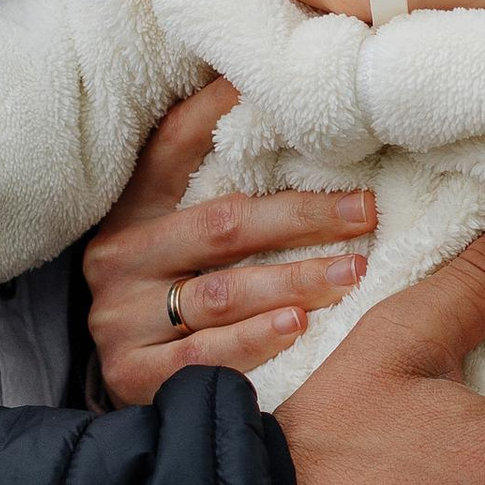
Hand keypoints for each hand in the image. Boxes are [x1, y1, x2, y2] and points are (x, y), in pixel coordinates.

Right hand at [83, 80, 374, 402]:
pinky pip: (205, 353)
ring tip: (350, 273)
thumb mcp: (180, 232)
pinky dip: (255, 340)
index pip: (174, 144)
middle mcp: (121, 257)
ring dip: (292, 282)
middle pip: (220, 226)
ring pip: (219, 294)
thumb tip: (277, 103)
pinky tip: (299, 328)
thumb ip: (219, 180)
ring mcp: (122, 318)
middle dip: (300, 217)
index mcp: (134, 210)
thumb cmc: (173, 294)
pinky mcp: (133, 373)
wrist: (127, 393)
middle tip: (364, 211)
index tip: (286, 91)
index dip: (221, 110)